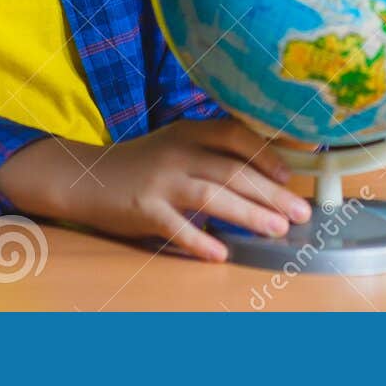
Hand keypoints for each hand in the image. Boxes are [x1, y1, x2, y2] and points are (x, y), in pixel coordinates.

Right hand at [0, 118, 313, 260]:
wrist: (87, 178)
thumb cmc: (145, 165)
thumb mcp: (179, 146)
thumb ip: (215, 154)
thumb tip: (267, 175)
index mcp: (191, 132)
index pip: (236, 135)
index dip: (266, 153)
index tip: (291, 175)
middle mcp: (178, 152)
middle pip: (232, 170)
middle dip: (271, 192)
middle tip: (299, 213)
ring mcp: (160, 180)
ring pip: (211, 196)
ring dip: (248, 214)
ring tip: (277, 230)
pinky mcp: (142, 208)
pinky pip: (176, 227)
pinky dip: (200, 241)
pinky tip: (221, 253)